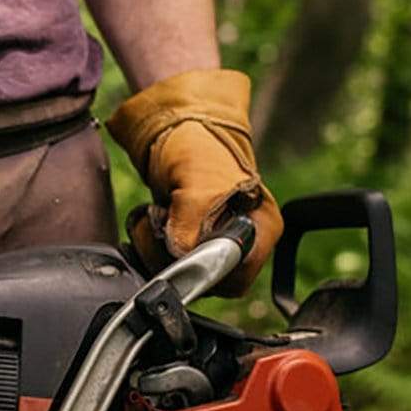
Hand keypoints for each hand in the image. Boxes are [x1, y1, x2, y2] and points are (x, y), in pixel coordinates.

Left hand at [106, 69, 282, 296]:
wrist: (175, 129)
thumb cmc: (199, 145)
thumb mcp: (197, 181)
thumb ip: (191, 219)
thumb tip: (180, 254)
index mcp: (262, 228)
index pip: (237, 275)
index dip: (204, 268)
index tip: (180, 244)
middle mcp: (243, 243)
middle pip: (209, 281)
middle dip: (174, 257)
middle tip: (160, 223)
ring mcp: (215, 244)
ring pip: (183, 276)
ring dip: (156, 250)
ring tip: (154, 216)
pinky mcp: (189, 244)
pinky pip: (166, 264)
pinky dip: (149, 246)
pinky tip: (149, 222)